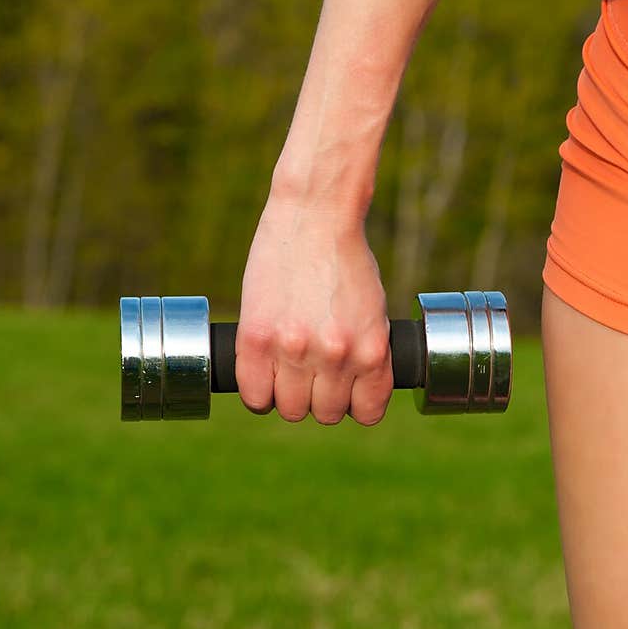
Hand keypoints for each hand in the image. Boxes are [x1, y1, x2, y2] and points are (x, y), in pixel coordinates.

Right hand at [235, 195, 393, 425]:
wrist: (315, 215)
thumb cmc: (345, 259)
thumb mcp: (371, 312)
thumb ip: (362, 351)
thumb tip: (347, 389)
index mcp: (372, 351)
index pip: (366, 413)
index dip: (353, 403)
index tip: (344, 391)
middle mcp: (336, 356)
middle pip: (325, 413)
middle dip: (319, 397)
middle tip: (310, 373)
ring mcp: (295, 349)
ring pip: (291, 410)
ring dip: (287, 396)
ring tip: (285, 371)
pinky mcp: (257, 339)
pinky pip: (255, 397)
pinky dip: (258, 394)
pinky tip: (261, 374)